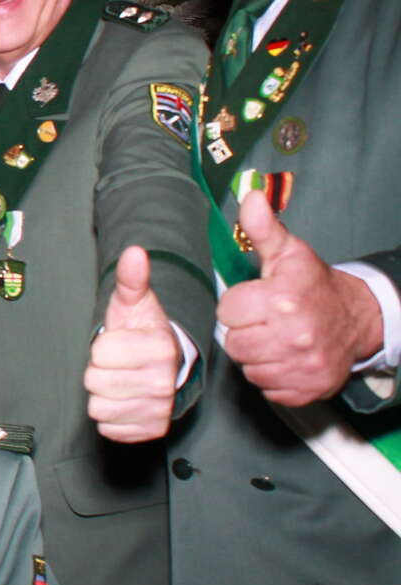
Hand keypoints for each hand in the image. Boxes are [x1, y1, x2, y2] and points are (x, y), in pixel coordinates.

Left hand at [85, 246, 180, 441]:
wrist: (165, 366)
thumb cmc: (141, 331)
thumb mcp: (133, 302)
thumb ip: (131, 279)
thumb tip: (134, 251)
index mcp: (159, 348)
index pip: (100, 353)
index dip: (101, 346)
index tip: (119, 342)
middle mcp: (164, 382)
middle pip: (95, 383)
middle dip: (99, 371)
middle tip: (117, 363)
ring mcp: (160, 409)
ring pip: (99, 408)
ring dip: (103, 394)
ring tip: (120, 380)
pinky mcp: (152, 431)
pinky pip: (109, 429)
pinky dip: (111, 416)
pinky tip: (124, 400)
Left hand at [219, 190, 383, 406]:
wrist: (357, 318)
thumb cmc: (313, 284)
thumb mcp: (288, 253)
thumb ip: (262, 228)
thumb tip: (250, 196)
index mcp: (283, 300)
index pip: (227, 312)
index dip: (237, 306)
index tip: (255, 300)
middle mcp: (294, 336)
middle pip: (234, 344)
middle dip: (244, 332)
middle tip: (264, 321)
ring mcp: (303, 366)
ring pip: (248, 368)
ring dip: (257, 355)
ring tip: (274, 338)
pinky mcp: (309, 389)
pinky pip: (268, 389)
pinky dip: (273, 376)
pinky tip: (285, 357)